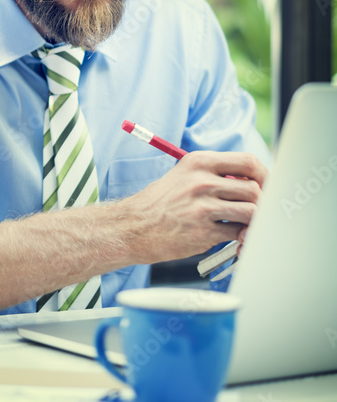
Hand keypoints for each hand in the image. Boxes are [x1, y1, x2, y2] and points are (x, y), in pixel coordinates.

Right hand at [122, 150, 267, 265]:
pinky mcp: (203, 230)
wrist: (134, 226)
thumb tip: (251, 183)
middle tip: (258, 211)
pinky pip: (238, 233)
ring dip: (254, 222)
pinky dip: (243, 238)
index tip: (267, 186)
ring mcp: (203, 206)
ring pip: (251, 211)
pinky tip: (237, 240)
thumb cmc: (161, 202)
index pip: (248, 161)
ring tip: (247, 227)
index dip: (264, 175)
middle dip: (262, 203)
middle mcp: (202, 180)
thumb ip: (215, 175)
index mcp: (199, 162)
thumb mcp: (184, 175)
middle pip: (254, 188)